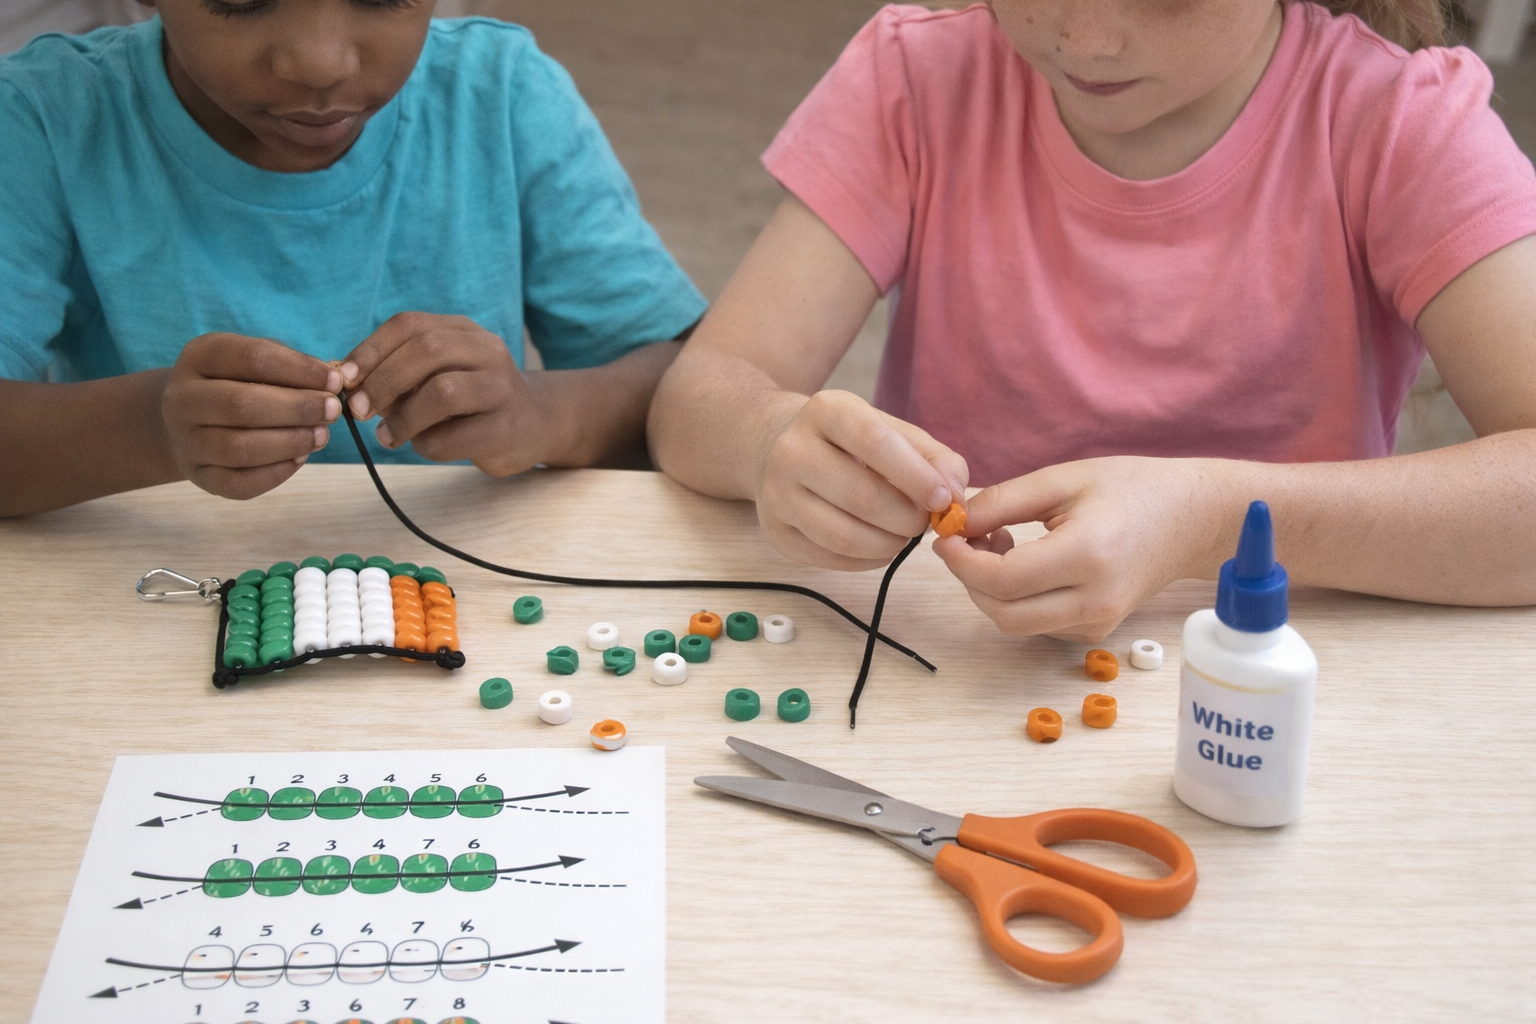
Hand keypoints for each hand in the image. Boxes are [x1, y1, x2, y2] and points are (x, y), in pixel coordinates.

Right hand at [160, 334, 340, 499]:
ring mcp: (186, 440)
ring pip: (239, 448)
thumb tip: (337, 378)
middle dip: (297, 409)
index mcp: (200, 356)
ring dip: (290, 442)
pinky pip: (238, 483)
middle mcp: (183, 398)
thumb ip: (294, 366)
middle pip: (241, 405)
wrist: (188, 420)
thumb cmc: (237, 383)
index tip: (336, 380)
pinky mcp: (198, 475)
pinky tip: (300, 458)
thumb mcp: (258, 362)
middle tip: (333, 411)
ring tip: (321, 435)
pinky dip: (276, 474)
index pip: (252, 358)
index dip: (300, 370)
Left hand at [340, 313, 546, 474]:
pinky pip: (454, 437)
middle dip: (382, 381)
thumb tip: (345, 384)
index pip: (409, 324)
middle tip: (358, 410)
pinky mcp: (506, 428)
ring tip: (387, 436)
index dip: (370, 349)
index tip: (345, 377)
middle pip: (427, 350)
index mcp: (464, 330)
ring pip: (443, 392)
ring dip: (403, 418)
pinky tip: (423, 446)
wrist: (535, 423)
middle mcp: (487, 351)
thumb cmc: (471, 400)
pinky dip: (426, 445)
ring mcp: (501, 389)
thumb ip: (399, 373)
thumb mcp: (439, 373)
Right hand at [755, 389, 968, 570]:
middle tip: (923, 523)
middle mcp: (792, 449)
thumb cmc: (852, 444)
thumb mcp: (894, 432)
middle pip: (861, 496)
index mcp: (825, 410)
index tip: (943, 499)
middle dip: (906, 518)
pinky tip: (879, 546)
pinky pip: (830, 558)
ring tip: (903, 535)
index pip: (874, 441)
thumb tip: (954, 499)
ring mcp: (777, 493)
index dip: (916, 476)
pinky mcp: (775, 531)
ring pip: (844, 535)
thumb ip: (935, 460)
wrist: (778, 450)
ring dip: (889, 544)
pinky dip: (867, 560)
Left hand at [934, 456, 1231, 641]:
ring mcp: (1098, 623)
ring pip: (1015, 623)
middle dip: (969, 579)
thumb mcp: (1063, 479)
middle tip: (966, 539)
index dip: (962, 562)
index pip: (1003, 580)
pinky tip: (1025, 562)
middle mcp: (1095, 600)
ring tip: (1000, 542)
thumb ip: (1003, 501)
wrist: (1192, 519)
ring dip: (990, 589)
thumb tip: (955, 523)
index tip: (946, 535)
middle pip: (1002, 613)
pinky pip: (1036, 624)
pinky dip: (1015, 599)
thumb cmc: (1131, 489)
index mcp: (1088, 556)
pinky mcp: (1096, 632)